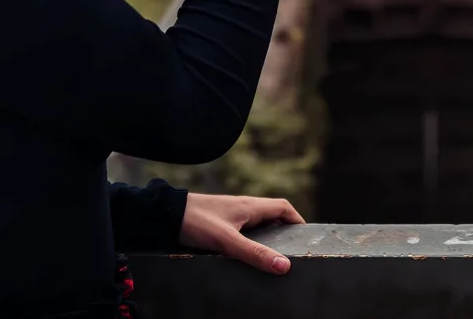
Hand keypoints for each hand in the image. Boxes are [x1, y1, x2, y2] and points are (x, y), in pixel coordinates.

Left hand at [178, 192, 304, 273]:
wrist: (167, 214)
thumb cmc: (196, 222)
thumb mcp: (228, 241)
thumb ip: (254, 253)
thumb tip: (284, 266)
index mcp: (250, 206)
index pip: (283, 207)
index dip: (297, 220)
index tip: (306, 238)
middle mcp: (244, 207)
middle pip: (273, 215)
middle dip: (285, 231)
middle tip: (292, 251)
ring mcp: (232, 214)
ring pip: (258, 223)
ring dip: (268, 237)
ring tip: (273, 258)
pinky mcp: (220, 222)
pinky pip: (245, 229)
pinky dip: (252, 240)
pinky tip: (247, 255)